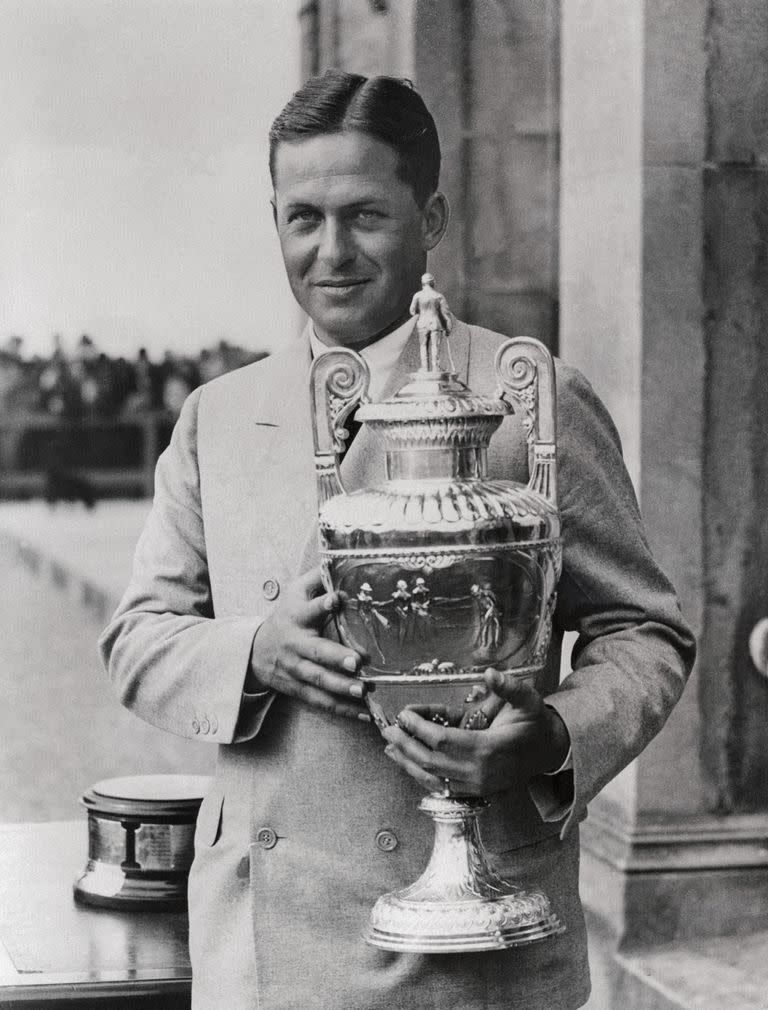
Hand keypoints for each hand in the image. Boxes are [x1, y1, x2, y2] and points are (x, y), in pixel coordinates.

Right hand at [247, 569, 367, 720]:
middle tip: (357, 662)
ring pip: (319, 682)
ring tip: (363, 691)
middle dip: (336, 658)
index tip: (336, 599)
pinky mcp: (300, 689)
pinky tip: (365, 713)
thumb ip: (317, 578)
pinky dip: (343, 710)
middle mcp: (297, 645)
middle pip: (316, 653)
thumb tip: (338, 558)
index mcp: (298, 618)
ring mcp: (297, 670)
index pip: (309, 609)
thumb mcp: (295, 591)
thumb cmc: (286, 616)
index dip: (322, 604)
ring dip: (341, 688)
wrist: (255, 651)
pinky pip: (322, 702)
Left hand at [381, 669, 568, 795]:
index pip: (442, 740)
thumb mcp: (527, 699)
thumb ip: (508, 687)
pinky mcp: (474, 792)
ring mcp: (475, 786)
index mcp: (488, 749)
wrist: (548, 752)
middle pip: (430, 761)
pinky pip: (440, 787)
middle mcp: (478, 773)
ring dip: (407, 762)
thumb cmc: (534, 724)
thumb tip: (490, 674)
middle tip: (386, 728)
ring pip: (432, 778)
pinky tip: (406, 763)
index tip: (404, 713)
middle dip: (405, 744)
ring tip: (388, 746)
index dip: (419, 727)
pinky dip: (420, 775)